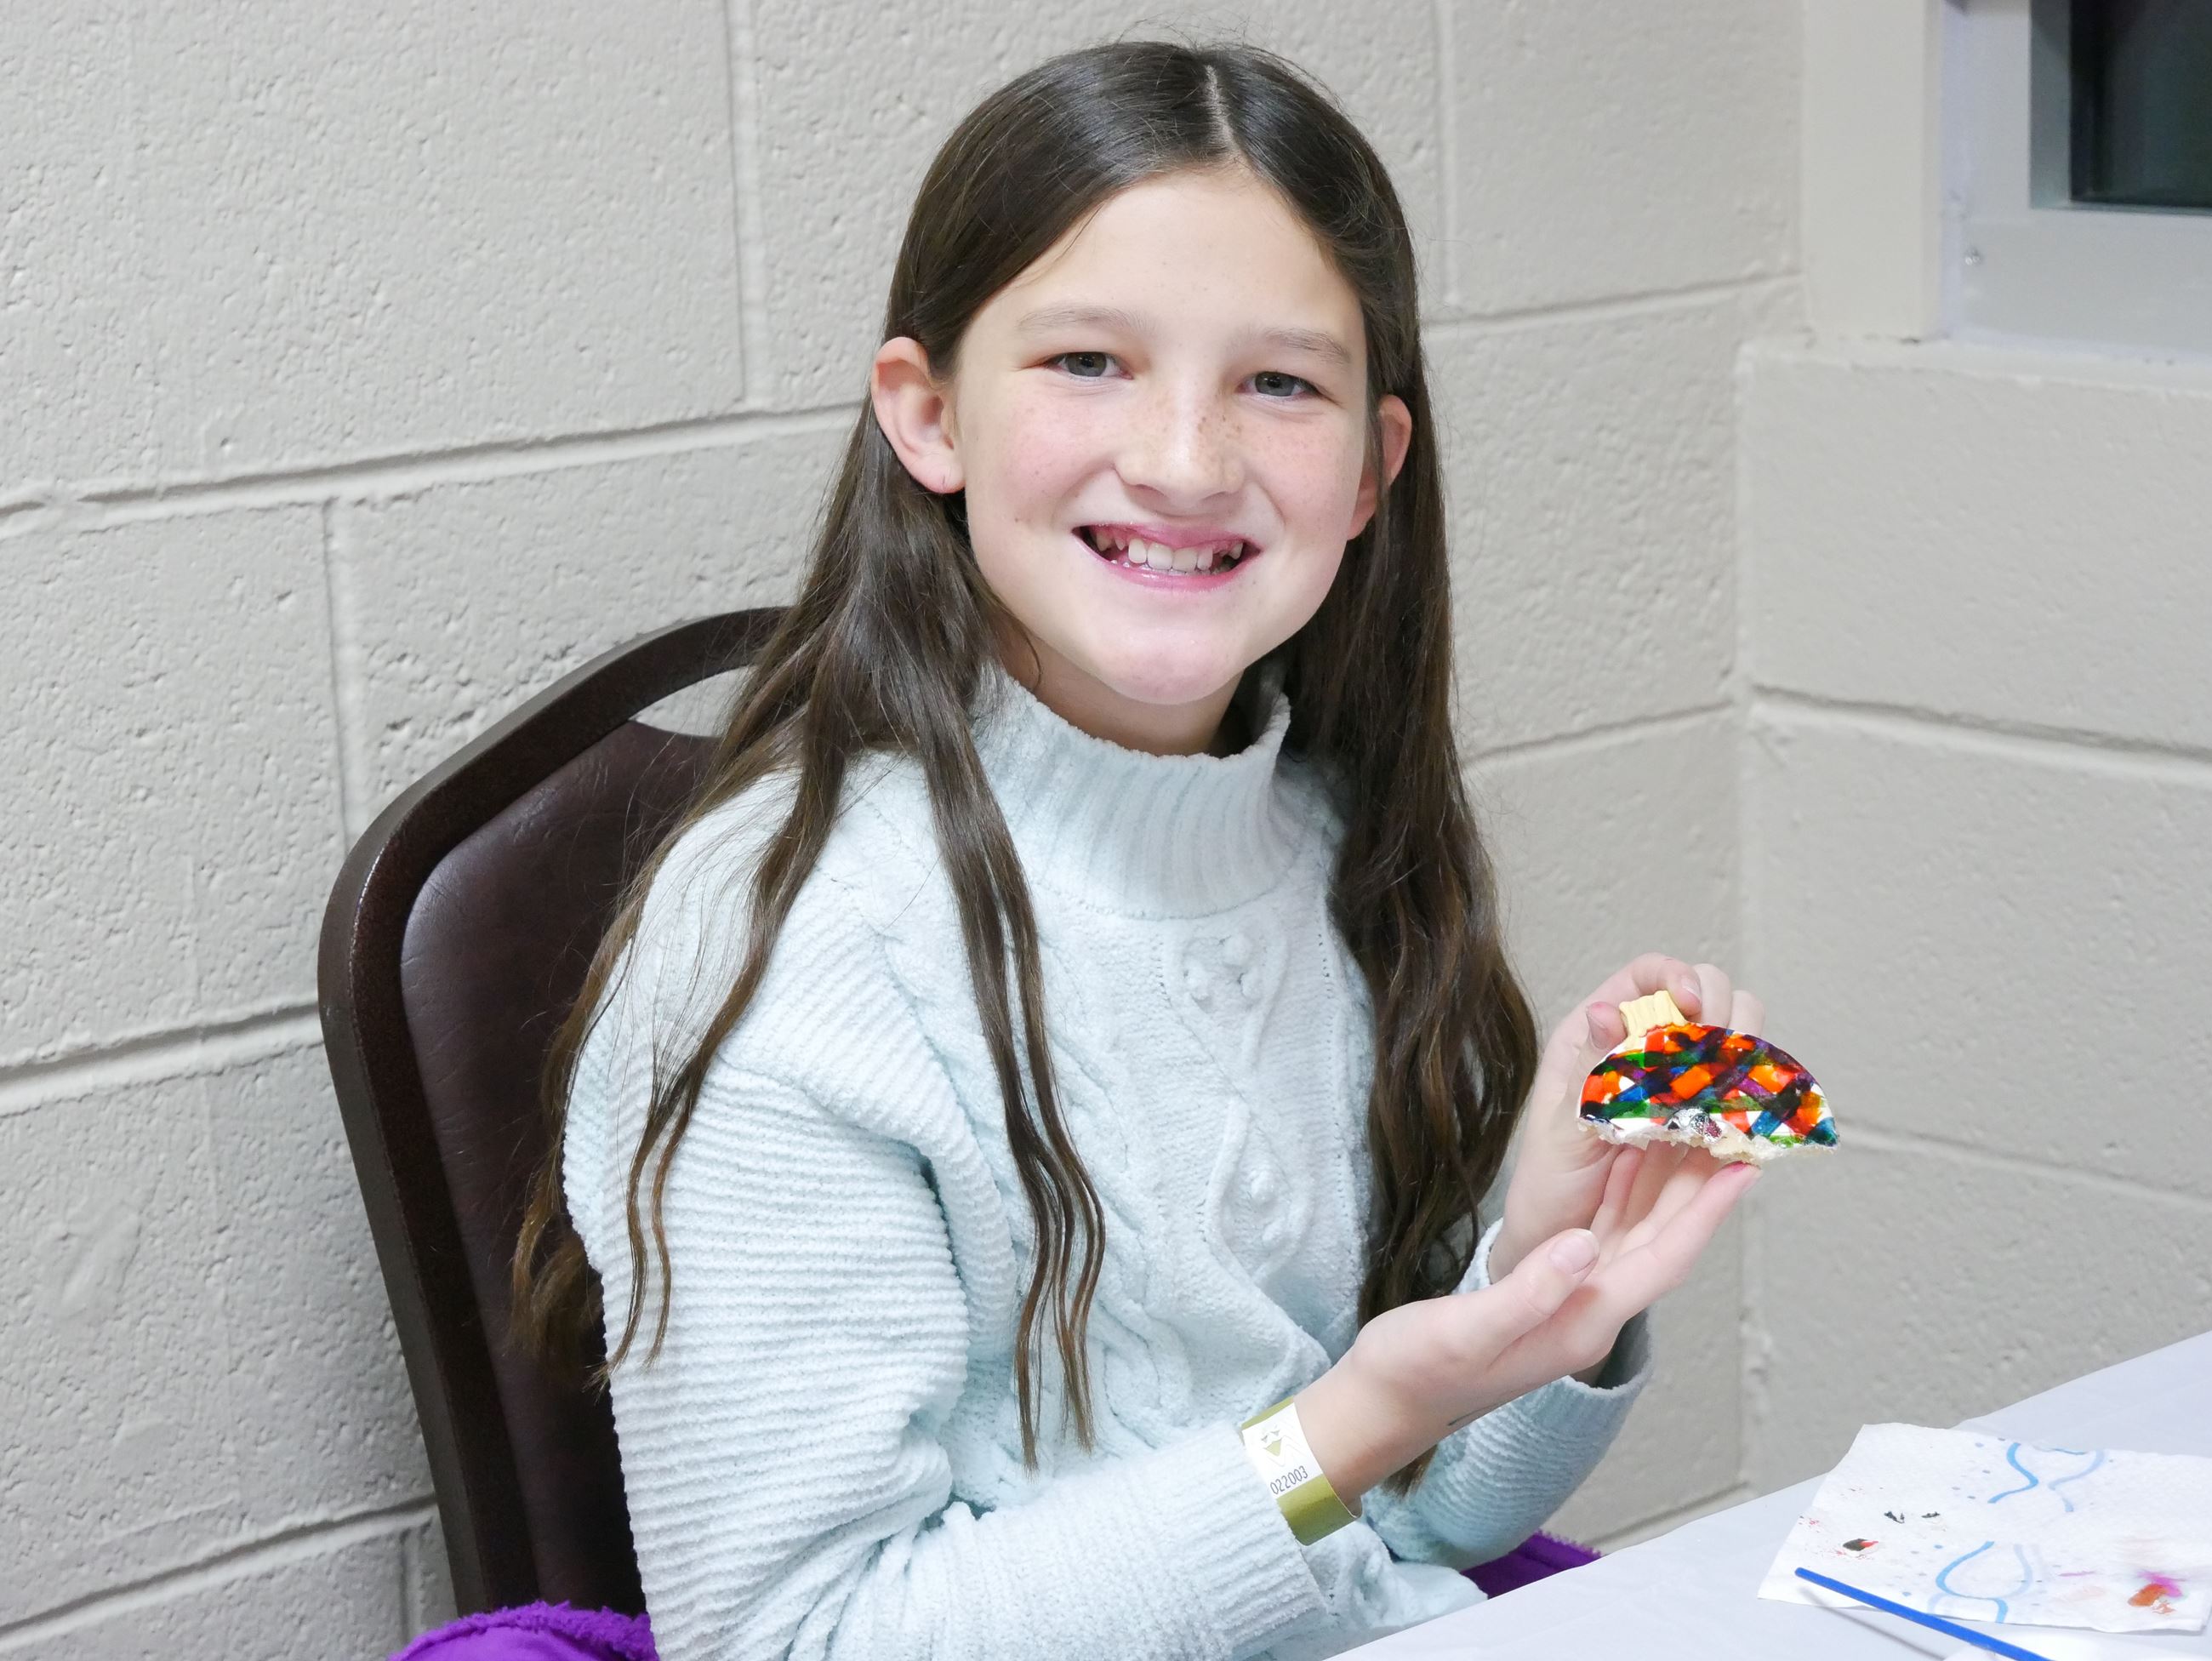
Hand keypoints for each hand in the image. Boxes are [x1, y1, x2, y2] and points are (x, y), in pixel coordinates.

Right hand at [1298, 1149, 1752, 1501]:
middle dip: (1701, 1189)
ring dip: (1668, 1183)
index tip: (1743, 1170)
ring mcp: (1571, 1300)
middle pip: (1662, 1240)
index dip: (1704, 1214)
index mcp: (1581, 1321)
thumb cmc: (1418, 1369)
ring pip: (1637, 1231)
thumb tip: (1582, 1242)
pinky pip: (1602, 1229)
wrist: (1386, 1399)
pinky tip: (1626, 1154)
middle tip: (1735, 1131)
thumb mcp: (1467, 1331)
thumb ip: (1529, 1291)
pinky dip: (1620, 1189)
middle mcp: (1589, 1310)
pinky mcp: (1550, 1288)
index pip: (1662, 1259)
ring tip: (1695, 1129)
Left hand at [1490, 954, 1766, 1285]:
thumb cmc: (1548, 1179)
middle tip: (1718, 1060)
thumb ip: (1588, 1072)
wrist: (1560, 1239)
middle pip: (1707, 998)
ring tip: (1728, 1094)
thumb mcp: (1560, 1126)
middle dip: (1724, 1016)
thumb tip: (1606, 1010)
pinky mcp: (1705, 1124)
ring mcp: (1680, 1086)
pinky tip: (1742, 1124)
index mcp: (1598, 1036)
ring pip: (1735, 1042)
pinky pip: (1744, 1096)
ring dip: (1744, 1057)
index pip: (1649, 975)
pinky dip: (1754, 1101)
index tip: (1696, 1008)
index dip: (1679, 977)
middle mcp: (1644, 1052)